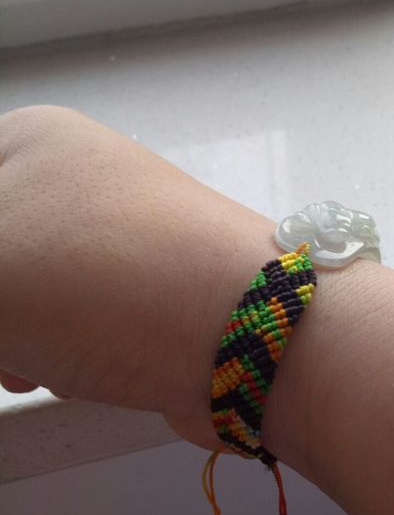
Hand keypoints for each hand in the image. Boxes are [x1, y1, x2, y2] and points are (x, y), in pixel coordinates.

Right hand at [0, 105, 275, 450]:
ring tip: (42, 363)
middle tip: (6, 349)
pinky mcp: (154, 298)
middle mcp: (87, 185)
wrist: (248, 337)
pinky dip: (69, 352)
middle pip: (6, 255)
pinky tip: (80, 371)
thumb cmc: (97, 285)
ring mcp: (128, 244)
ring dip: (23, 339)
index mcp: (35, 143)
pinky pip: (81, 325)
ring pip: (36, 298)